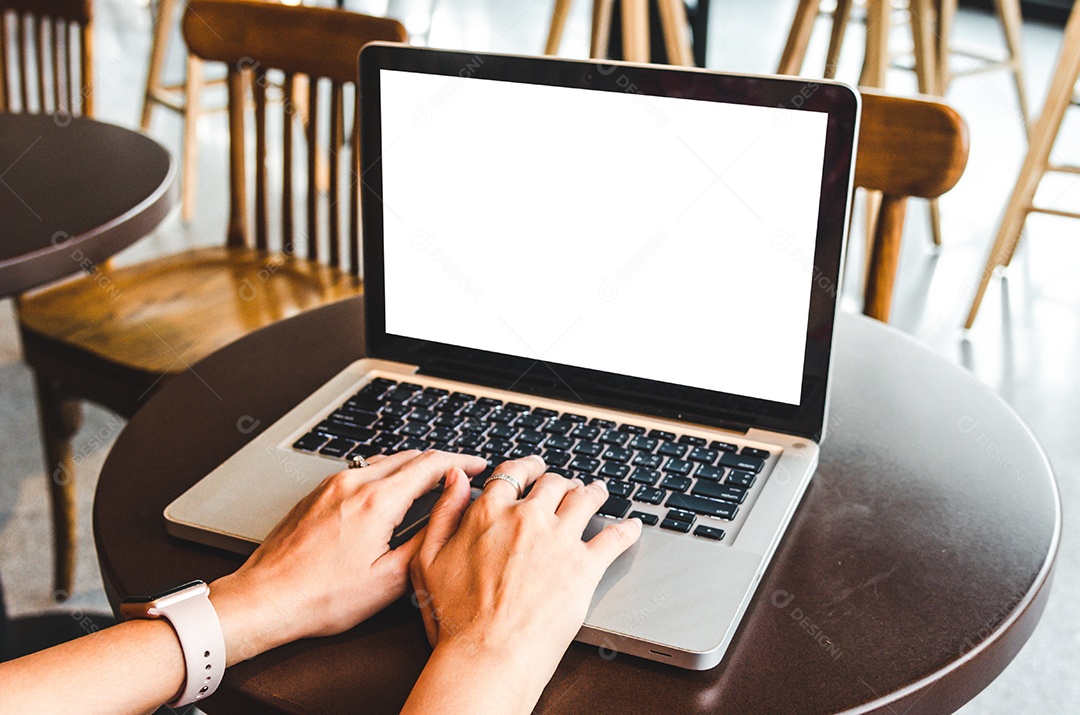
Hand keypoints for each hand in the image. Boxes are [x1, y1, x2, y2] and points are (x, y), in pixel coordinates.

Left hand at [208, 449, 486, 664]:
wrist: (264, 598)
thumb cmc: (321, 598)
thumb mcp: (389, 579)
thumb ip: (426, 539)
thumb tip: (450, 515)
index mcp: (377, 501)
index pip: (432, 464)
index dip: (462, 462)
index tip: (479, 466)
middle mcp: (354, 482)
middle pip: (410, 456)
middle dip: (442, 463)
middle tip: (462, 475)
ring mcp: (332, 484)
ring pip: (385, 461)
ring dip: (414, 467)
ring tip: (432, 484)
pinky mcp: (317, 493)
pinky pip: (362, 471)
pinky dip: (387, 474)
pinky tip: (391, 494)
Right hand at [407, 455, 641, 710]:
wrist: (488, 653)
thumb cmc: (455, 616)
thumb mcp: (428, 557)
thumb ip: (444, 512)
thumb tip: (455, 478)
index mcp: (489, 512)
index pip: (513, 474)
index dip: (526, 466)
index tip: (533, 467)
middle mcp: (527, 518)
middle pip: (552, 483)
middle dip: (561, 481)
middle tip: (567, 485)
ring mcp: (560, 539)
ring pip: (585, 499)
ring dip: (593, 492)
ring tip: (598, 491)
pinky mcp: (585, 565)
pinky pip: (614, 537)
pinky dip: (627, 529)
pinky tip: (632, 526)